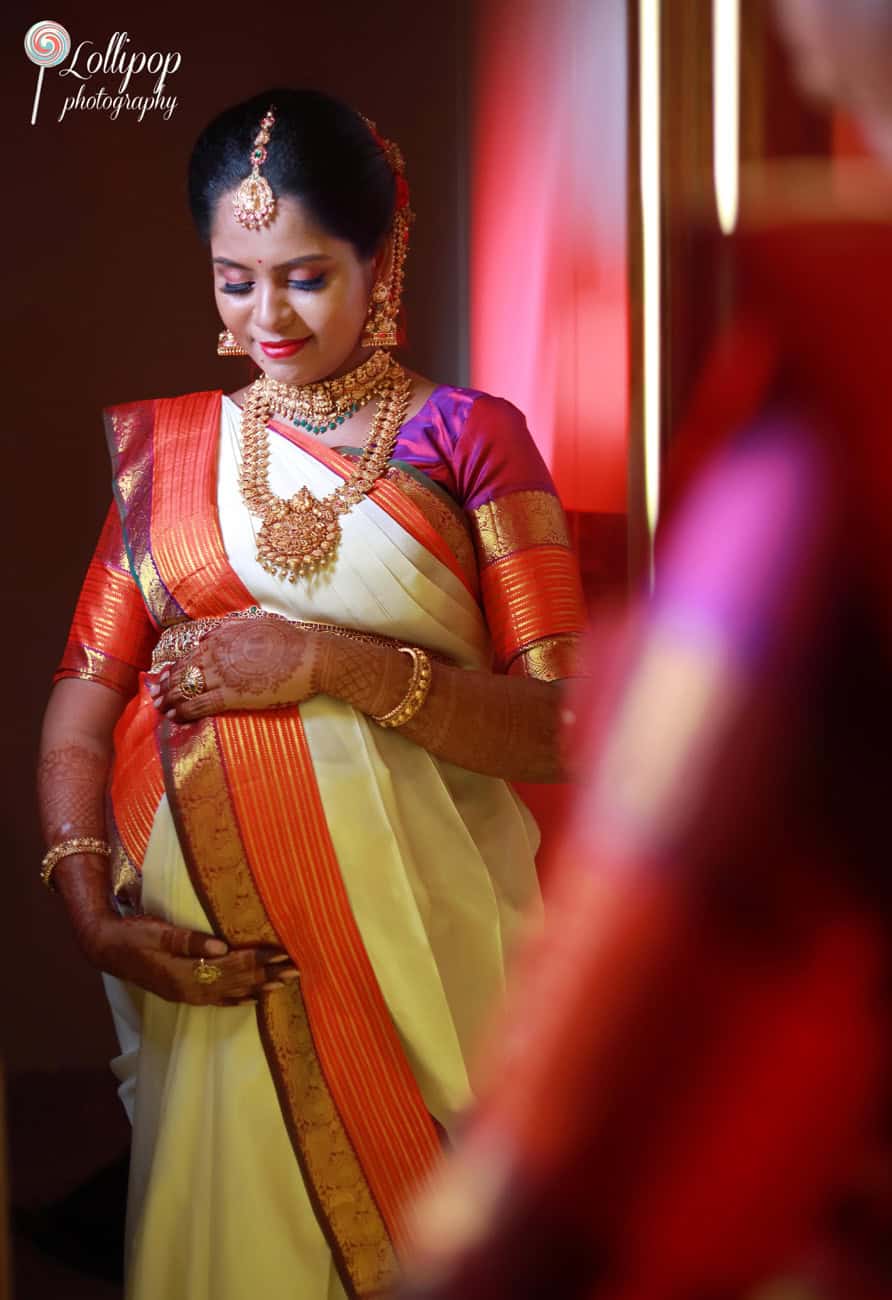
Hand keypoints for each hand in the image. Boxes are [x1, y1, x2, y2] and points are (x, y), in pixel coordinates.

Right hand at [79, 909, 299, 1006]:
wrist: (107, 949)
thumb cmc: (133, 935)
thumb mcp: (158, 931)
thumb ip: (188, 940)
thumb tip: (221, 947)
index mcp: (185, 973)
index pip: (232, 965)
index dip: (259, 959)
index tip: (283, 953)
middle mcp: (190, 989)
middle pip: (236, 982)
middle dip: (267, 975)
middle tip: (296, 970)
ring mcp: (186, 995)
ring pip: (230, 993)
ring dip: (258, 988)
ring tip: (284, 984)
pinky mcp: (182, 994)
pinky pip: (216, 1001)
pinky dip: (237, 1000)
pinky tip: (252, 999)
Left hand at [148, 619, 326, 721]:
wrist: (309, 657)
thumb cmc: (289, 640)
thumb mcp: (256, 623)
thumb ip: (229, 629)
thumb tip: (207, 636)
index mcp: (222, 638)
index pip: (189, 655)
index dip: (174, 668)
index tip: (164, 676)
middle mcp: (217, 655)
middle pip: (183, 672)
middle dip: (166, 686)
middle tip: (154, 696)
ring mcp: (223, 676)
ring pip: (186, 689)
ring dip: (171, 700)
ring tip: (161, 709)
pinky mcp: (232, 696)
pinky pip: (200, 705)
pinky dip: (184, 712)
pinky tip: (176, 718)